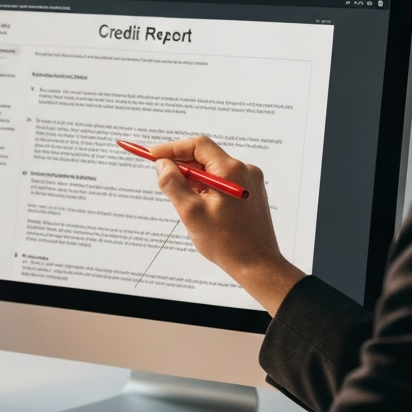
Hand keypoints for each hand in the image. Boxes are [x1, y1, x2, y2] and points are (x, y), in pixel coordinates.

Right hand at [149, 136, 304, 314]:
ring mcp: (250, 182)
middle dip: (182, 167)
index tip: (153, 156)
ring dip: (194, 181)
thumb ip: (173, 184)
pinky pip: (222, 182)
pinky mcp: (250, 194)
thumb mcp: (191, 212)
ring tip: (185, 203)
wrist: (257, 265)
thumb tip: (162, 165)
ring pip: (212, 171)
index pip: (197, 146)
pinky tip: (200, 208)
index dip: (172, 149)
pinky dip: (206, 189)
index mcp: (230, 171)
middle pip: (205, 157)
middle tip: (163, 180)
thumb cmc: (227, 243)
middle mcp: (244, 171)